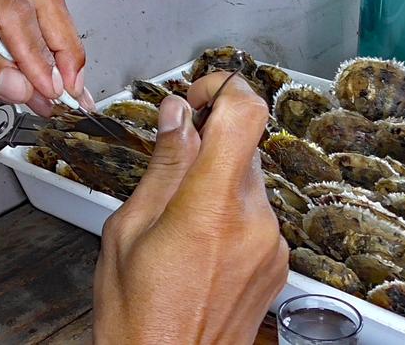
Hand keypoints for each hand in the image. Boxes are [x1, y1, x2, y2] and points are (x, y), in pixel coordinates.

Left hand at [0, 0, 92, 116]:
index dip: (37, 56)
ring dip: (60, 47)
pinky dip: (45, 47)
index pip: (11, 13)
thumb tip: (20, 86)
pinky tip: (51, 73)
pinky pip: (28, 15)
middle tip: (70, 90)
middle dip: (62, 49)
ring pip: (41, 3)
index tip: (48, 90)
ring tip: (65, 87)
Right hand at [93, 73, 288, 343]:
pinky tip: (199, 244)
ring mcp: (271, 244)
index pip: (245, 114)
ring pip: (247, 179)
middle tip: (171, 165)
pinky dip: (230, 212)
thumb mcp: (128, 232)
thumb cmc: (137, 316)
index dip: (225, 88)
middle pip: (242, 145)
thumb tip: (176, 116)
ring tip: (179, 221)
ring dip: (216, 181)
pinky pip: (256, 213)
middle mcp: (253, 222)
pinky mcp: (277, 261)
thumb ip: (161, 167)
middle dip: (207, 144)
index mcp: (208, 208)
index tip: (201, 95)